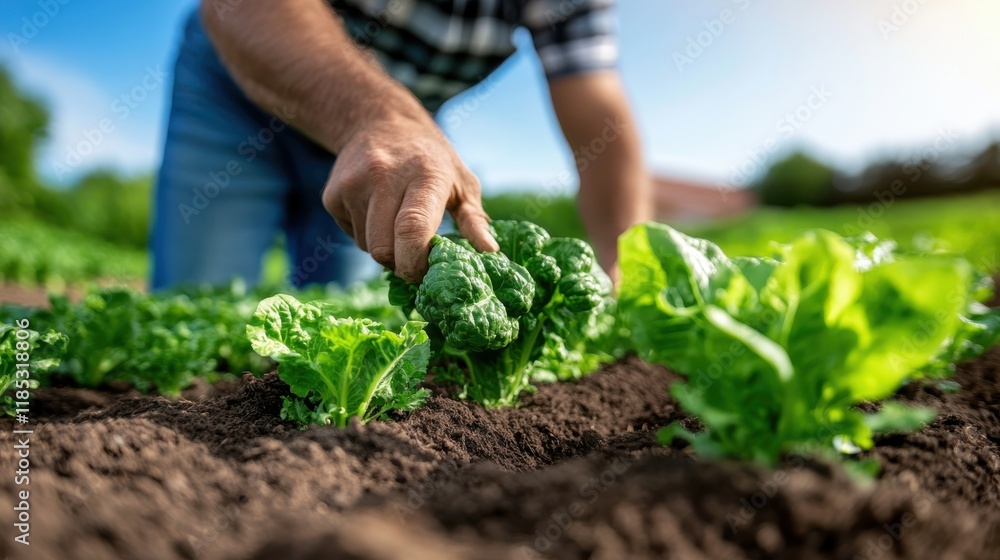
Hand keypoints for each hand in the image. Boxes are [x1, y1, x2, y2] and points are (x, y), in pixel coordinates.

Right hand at [322, 113, 497, 281]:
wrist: (379, 122)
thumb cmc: (430, 159)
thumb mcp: (461, 182)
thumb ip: (474, 221)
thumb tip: (491, 253)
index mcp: (423, 175)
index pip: (412, 229)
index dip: (417, 263)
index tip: (426, 273)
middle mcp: (383, 176)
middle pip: (384, 249)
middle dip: (401, 264)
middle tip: (415, 256)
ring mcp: (352, 185)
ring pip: (367, 247)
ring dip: (385, 247)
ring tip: (396, 220)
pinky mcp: (331, 195)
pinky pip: (352, 236)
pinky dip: (366, 234)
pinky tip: (376, 210)